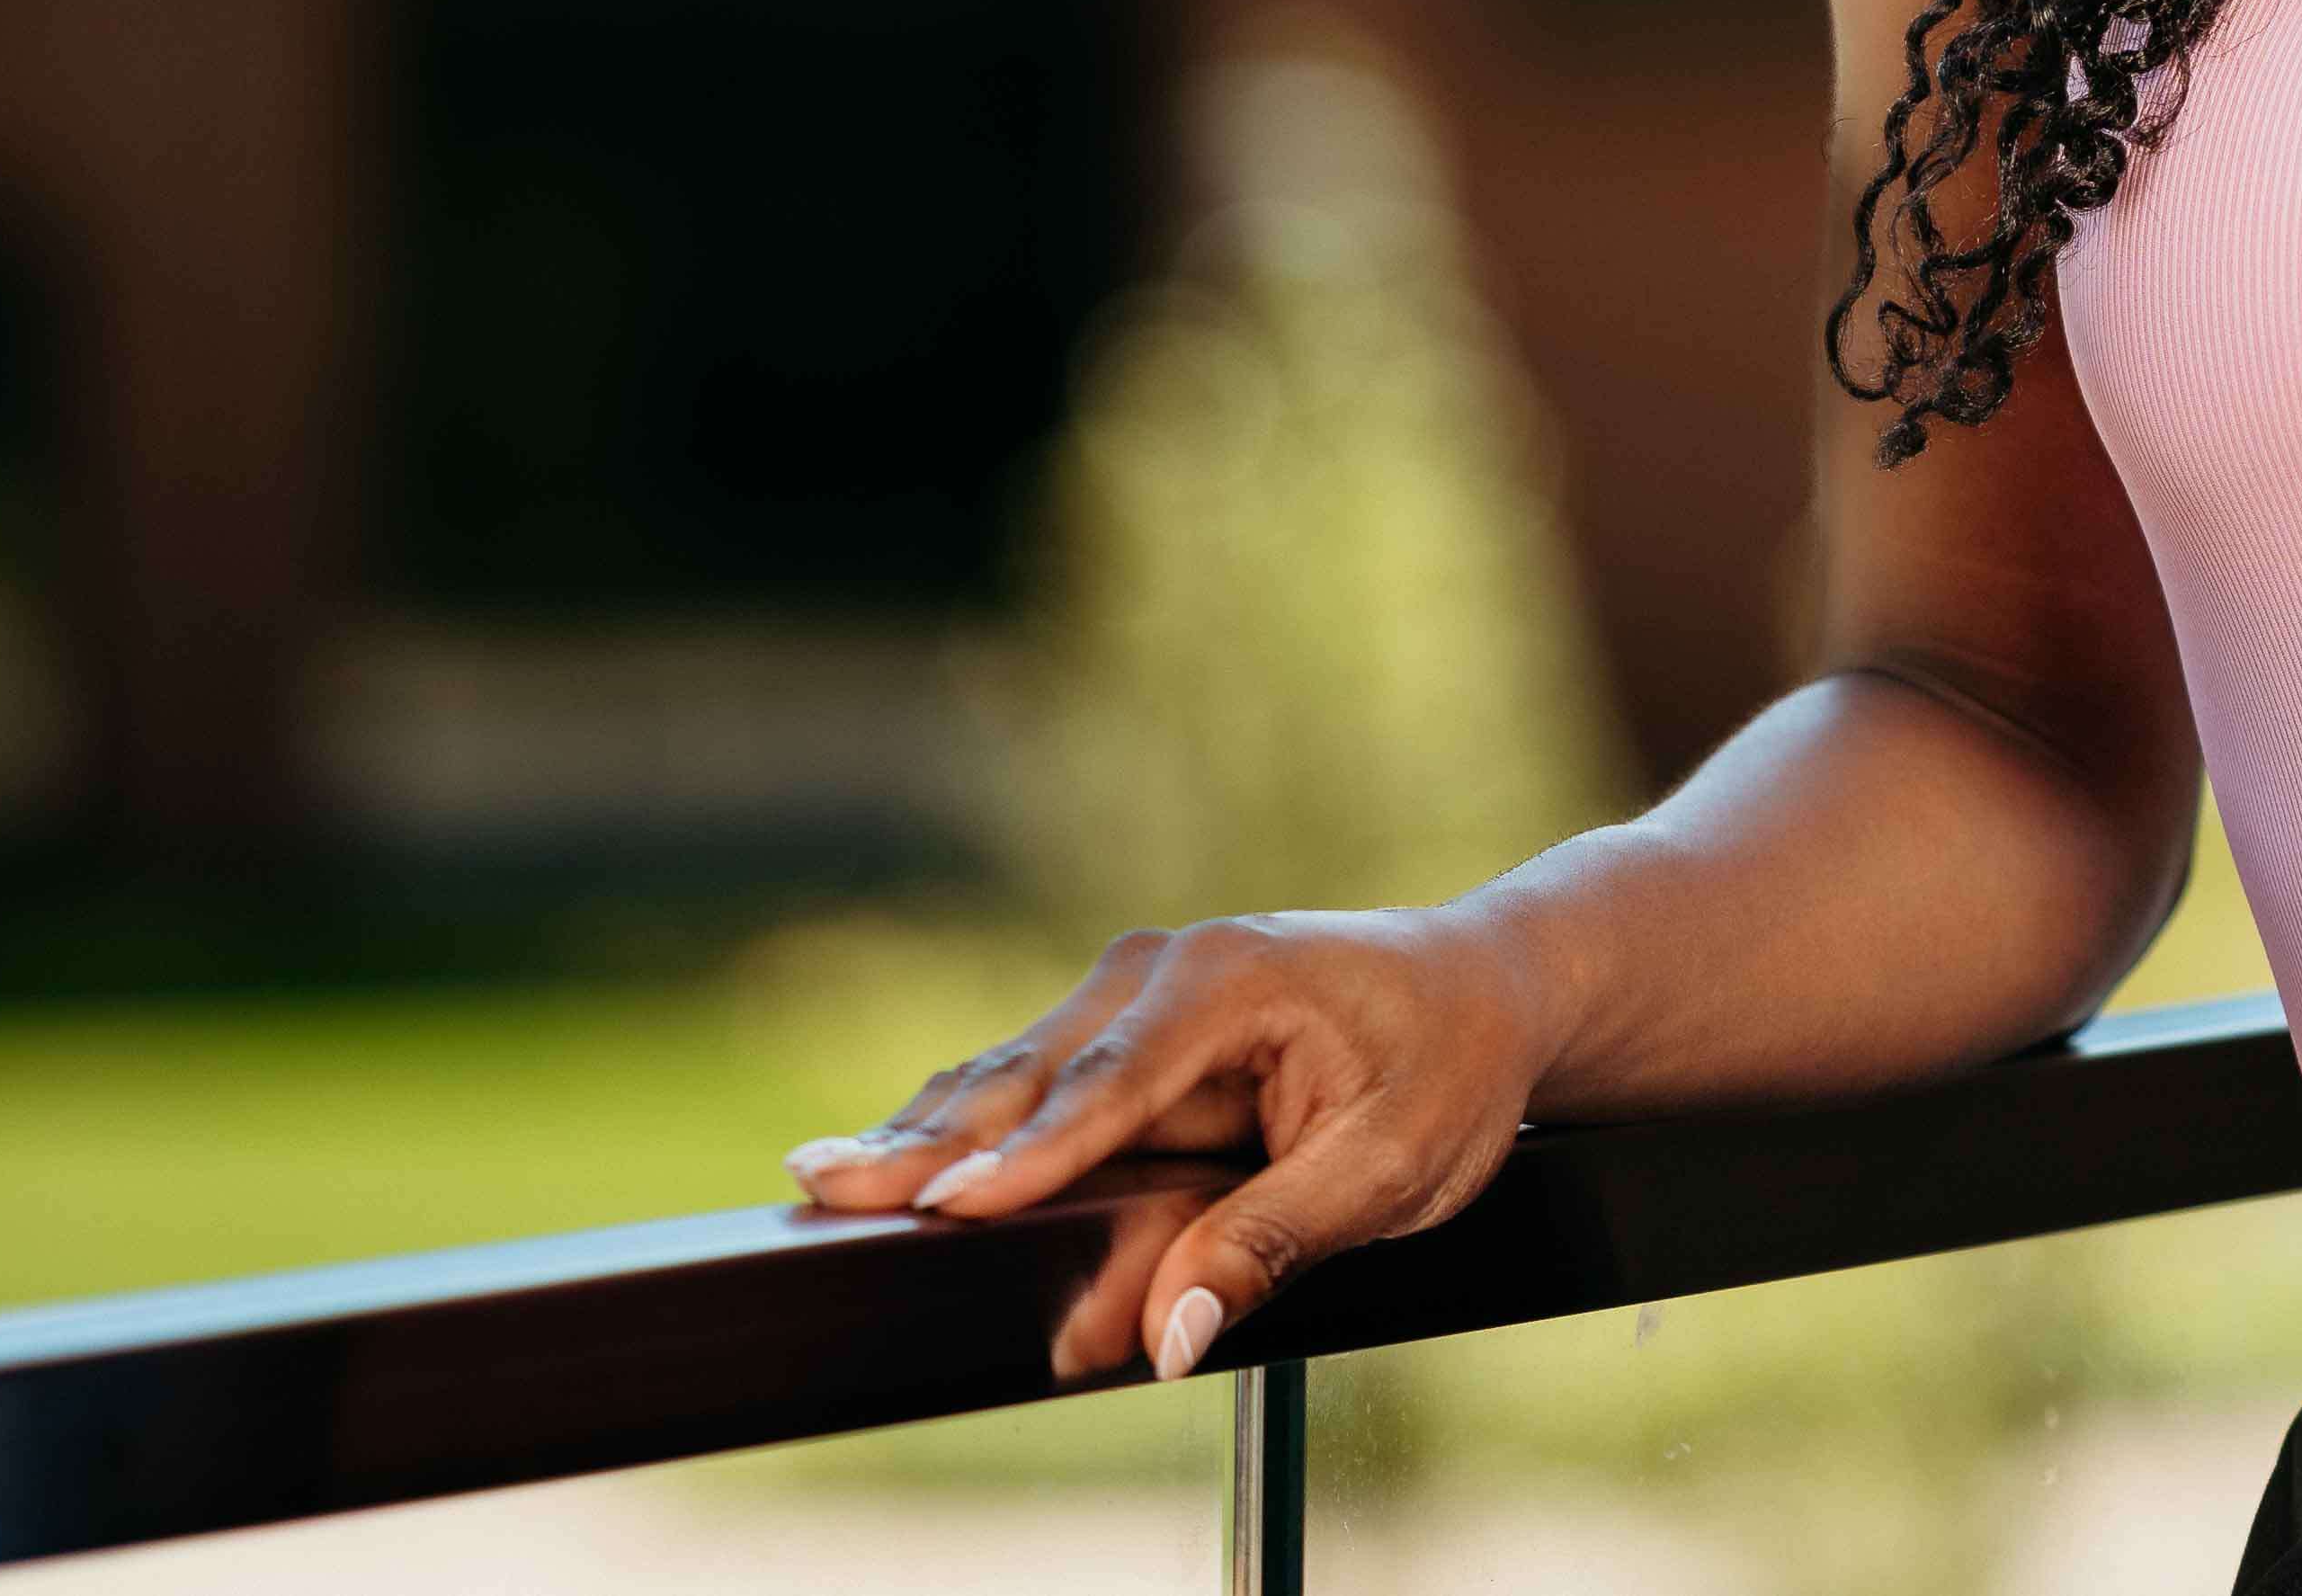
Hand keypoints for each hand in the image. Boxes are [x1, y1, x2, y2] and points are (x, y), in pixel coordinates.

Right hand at [781, 909, 1560, 1383]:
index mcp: (1232, 980)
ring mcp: (1139, 988)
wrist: (1484, 989)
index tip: (940, 1207)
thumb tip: (1166, 1334)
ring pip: (1013, 1071)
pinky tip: (887, 1158)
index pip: (1107, 1083)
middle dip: (924, 1136)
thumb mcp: (1391, 1172)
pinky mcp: (1127, 1027)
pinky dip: (962, 1124)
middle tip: (817, 1183)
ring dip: (921, 1130)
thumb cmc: (1449, 1072)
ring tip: (817, 1176)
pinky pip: (1035, 1081)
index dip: (1021, 1154)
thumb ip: (1271, 1245)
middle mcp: (1166, 968)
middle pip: (1029, 1068)